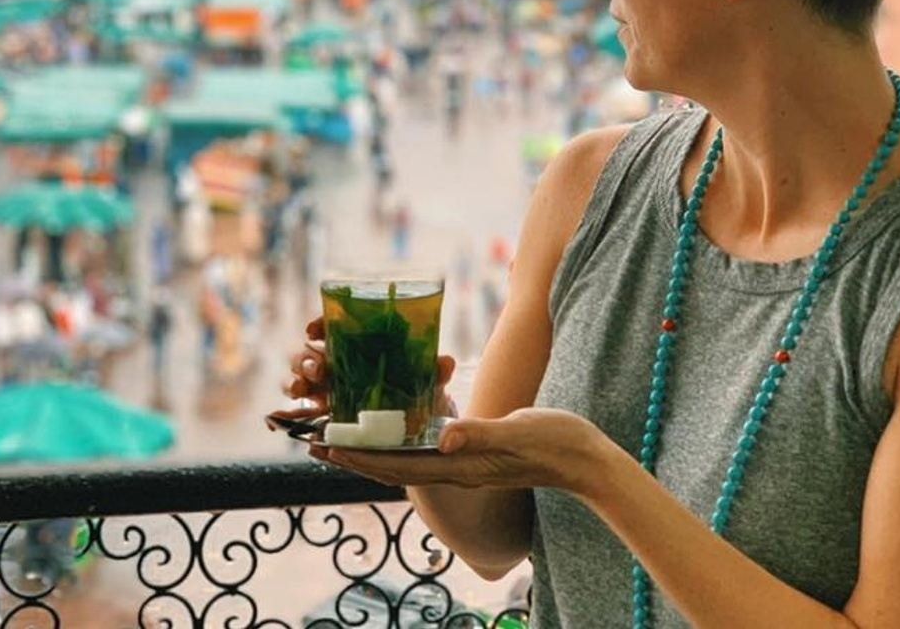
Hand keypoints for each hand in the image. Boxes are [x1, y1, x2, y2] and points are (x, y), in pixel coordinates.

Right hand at [280, 315, 456, 417]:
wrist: (414, 428)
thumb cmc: (416, 394)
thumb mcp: (427, 383)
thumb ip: (433, 373)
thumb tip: (445, 363)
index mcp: (356, 348)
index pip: (331, 328)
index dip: (319, 325)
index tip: (314, 329)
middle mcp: (335, 366)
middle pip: (308, 354)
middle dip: (306, 358)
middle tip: (319, 367)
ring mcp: (325, 391)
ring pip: (297, 380)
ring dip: (294, 382)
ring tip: (302, 390)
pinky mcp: (321, 416)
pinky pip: (296, 415)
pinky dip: (281, 417)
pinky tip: (273, 420)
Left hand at [310, 407, 611, 499]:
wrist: (584, 458)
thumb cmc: (555, 442)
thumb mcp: (519, 433)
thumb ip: (483, 435)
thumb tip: (443, 438)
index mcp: (461, 466)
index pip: (398, 466)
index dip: (359, 458)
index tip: (324, 449)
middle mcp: (456, 469)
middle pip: (393, 467)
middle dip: (354, 457)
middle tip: (314, 444)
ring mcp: (465, 464)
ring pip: (407, 461)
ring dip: (373, 451)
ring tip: (342, 439)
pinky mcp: (475, 455)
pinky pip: (427, 451)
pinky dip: (402, 442)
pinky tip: (395, 430)